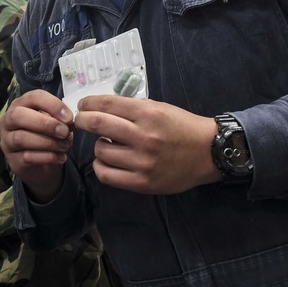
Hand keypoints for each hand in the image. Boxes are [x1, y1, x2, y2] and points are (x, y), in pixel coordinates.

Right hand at [0, 89, 73, 202]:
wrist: (42, 165)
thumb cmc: (47, 136)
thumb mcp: (54, 123)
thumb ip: (59, 118)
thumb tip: (68, 121)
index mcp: (20, 105)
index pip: (32, 97)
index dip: (52, 105)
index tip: (69, 117)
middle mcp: (8, 121)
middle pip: (18, 115)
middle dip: (44, 123)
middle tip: (64, 132)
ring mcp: (7, 142)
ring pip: (21, 138)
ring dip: (48, 142)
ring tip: (65, 146)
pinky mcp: (13, 161)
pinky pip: (28, 157)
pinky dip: (48, 157)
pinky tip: (61, 157)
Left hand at [74, 96, 220, 193]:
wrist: (208, 152)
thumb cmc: (182, 127)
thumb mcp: (159, 108)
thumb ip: (131, 109)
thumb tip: (99, 108)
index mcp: (148, 113)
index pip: (105, 104)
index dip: (87, 104)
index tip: (82, 105)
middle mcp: (144, 136)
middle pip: (96, 124)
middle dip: (81, 120)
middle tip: (79, 121)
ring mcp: (143, 161)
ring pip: (100, 151)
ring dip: (98, 145)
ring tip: (107, 144)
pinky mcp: (143, 183)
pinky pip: (107, 175)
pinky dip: (101, 166)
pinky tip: (107, 161)